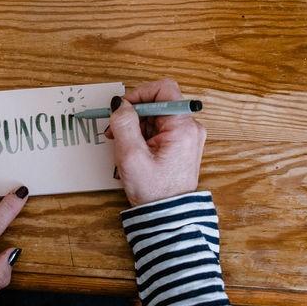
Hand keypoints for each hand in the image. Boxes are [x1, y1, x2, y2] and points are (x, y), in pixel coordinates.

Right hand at [105, 79, 205, 205]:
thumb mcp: (131, 156)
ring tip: (124, 145)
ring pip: (157, 116)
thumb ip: (124, 124)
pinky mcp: (181, 146)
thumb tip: (119, 104)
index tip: (123, 108)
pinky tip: (134, 150)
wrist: (167, 217)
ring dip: (136, 125)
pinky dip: (143, 135)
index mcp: (183, 127)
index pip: (164, 89)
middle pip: (158, 102)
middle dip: (134, 113)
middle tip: (116, 130)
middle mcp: (190, 128)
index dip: (140, 93)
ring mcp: (187, 137)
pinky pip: (160, 129)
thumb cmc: (154, 191)